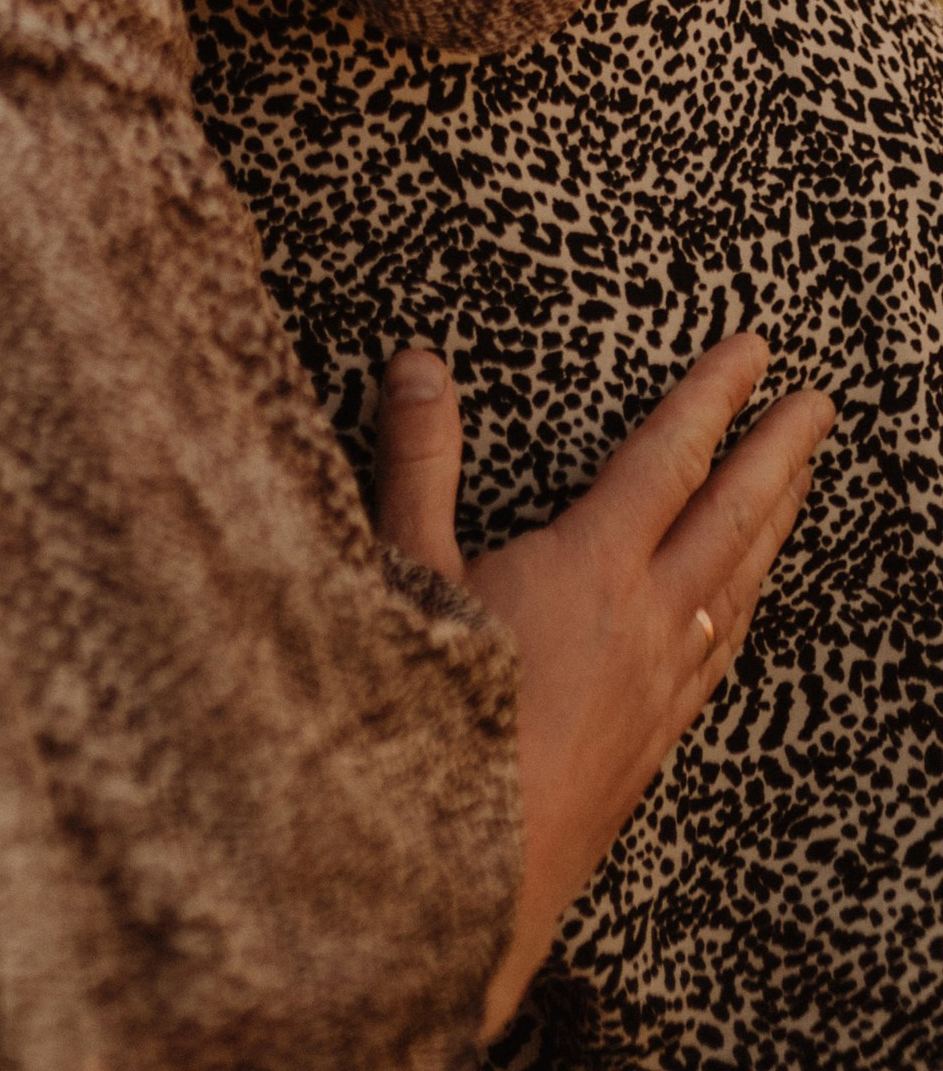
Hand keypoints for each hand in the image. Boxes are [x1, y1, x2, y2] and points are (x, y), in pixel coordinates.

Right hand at [374, 333, 832, 1037]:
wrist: (455, 873)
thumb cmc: (425, 719)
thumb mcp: (404, 572)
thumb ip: (417, 460)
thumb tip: (421, 361)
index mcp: (591, 569)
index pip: (668, 458)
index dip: (712, 397)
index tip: (753, 351)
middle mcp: (646, 623)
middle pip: (733, 518)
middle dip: (779, 454)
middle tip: (819, 404)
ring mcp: (659, 689)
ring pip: (739, 589)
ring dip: (776, 527)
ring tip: (801, 485)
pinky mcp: (653, 744)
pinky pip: (723, 654)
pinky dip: (745, 607)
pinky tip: (744, 606)